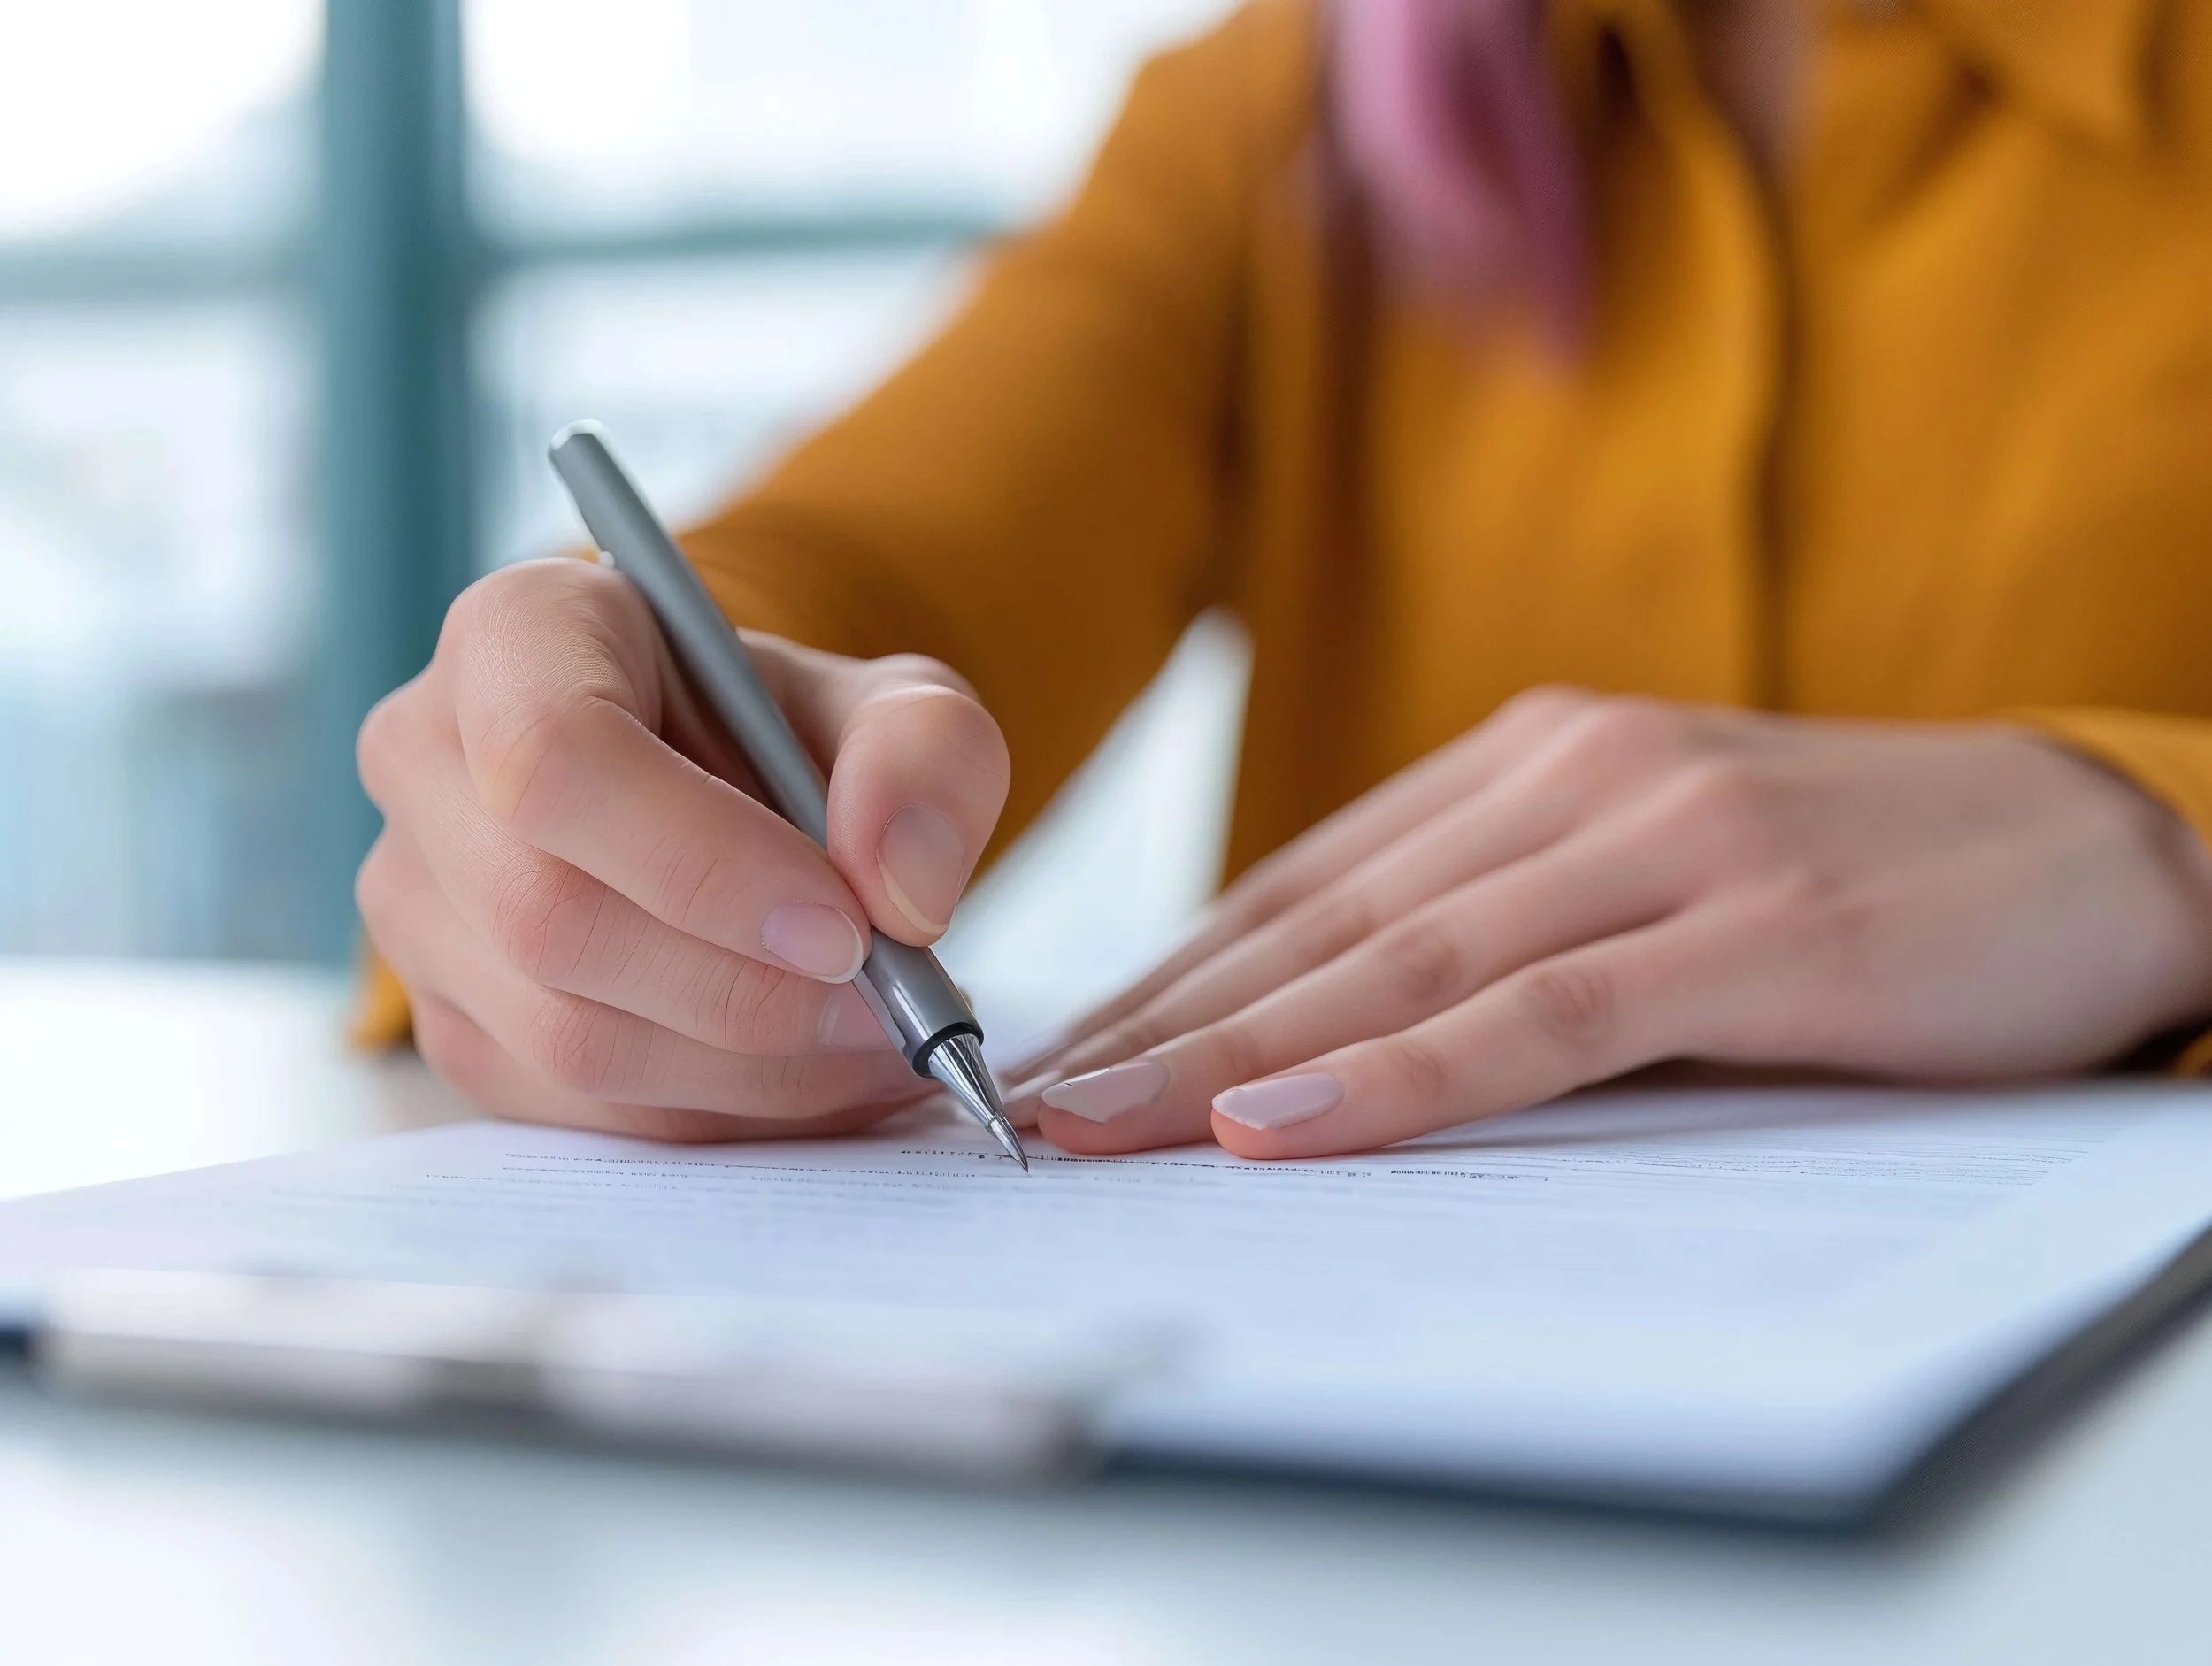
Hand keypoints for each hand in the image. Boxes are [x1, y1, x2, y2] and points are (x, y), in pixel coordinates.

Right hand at [356, 558, 1009, 1139]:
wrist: (739, 790)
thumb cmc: (797, 731)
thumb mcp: (898, 706)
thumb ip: (926, 757)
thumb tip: (899, 892)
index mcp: (516, 635)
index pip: (556, 758)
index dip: (703, 865)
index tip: (845, 927)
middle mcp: (426, 759)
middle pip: (554, 919)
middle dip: (747, 991)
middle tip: (890, 1005)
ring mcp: (416, 901)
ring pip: (564, 1037)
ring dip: (749, 1070)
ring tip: (876, 1043)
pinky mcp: (451, 1016)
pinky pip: (576, 1109)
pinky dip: (719, 1114)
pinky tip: (814, 1076)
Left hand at [1011, 689, 2211, 1158]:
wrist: (2090, 840)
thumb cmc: (1851, 879)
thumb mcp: (1651, 879)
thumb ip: (1512, 928)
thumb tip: (1341, 1036)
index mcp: (1530, 765)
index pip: (1309, 884)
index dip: (1171, 973)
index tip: (1062, 1051)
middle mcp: (1570, 779)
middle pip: (1321, 924)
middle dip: (1158, 1021)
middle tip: (1023, 1105)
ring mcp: (1657, 842)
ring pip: (1398, 963)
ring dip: (1230, 1053)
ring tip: (1098, 1125)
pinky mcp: (1748, 926)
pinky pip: (1537, 1015)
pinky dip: (1398, 1074)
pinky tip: (1281, 1123)